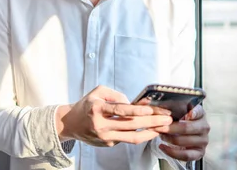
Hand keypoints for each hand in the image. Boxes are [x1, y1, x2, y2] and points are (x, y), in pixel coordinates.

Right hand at [56, 85, 172, 146]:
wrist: (70, 123)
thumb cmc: (86, 105)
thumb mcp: (97, 92)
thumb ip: (116, 95)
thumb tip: (133, 104)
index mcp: (97, 108)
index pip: (120, 110)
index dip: (137, 110)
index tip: (151, 110)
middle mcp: (101, 125)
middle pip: (131, 126)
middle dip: (152, 122)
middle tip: (166, 119)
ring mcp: (105, 137)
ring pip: (132, 138)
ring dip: (150, 133)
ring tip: (163, 128)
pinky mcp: (108, 144)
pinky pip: (126, 139)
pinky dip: (140, 135)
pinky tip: (150, 130)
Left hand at [153, 105, 208, 160]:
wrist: (182, 132)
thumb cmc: (179, 118)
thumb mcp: (177, 110)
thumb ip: (172, 106)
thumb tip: (158, 103)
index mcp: (200, 114)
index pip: (198, 112)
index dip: (193, 113)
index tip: (188, 113)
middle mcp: (204, 127)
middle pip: (186, 128)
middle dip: (169, 128)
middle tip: (157, 126)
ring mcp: (203, 141)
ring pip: (184, 141)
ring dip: (169, 139)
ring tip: (160, 135)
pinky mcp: (199, 152)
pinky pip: (186, 155)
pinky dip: (172, 152)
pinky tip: (162, 147)